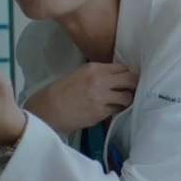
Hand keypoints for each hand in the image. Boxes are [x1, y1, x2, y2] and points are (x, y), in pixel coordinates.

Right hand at [23, 62, 138, 132]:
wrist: (46, 109)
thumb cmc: (61, 91)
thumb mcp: (80, 74)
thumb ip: (99, 74)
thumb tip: (118, 78)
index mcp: (94, 68)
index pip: (123, 67)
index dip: (127, 74)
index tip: (127, 80)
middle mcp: (100, 81)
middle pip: (131, 79)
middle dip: (134, 86)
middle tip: (131, 91)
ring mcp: (101, 98)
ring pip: (127, 98)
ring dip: (126, 101)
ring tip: (119, 103)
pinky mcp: (100, 113)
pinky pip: (117, 111)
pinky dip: (116, 110)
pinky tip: (109, 110)